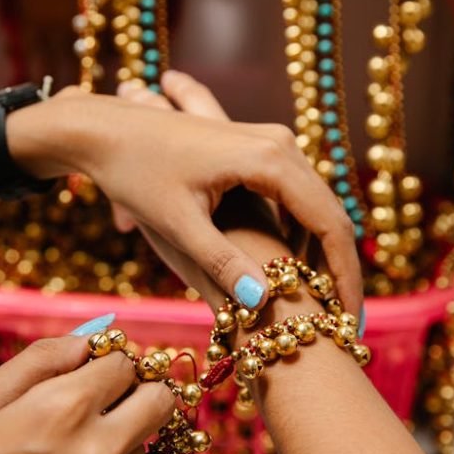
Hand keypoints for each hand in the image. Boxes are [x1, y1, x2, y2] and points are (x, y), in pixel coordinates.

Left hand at [11, 76, 361, 315]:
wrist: (107, 127)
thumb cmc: (135, 172)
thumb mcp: (177, 223)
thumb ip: (221, 262)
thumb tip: (263, 301)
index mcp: (269, 159)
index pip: (329, 224)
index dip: (342, 278)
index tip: (346, 324)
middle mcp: (281, 143)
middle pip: (331, 215)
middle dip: (339, 272)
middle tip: (342, 326)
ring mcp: (273, 142)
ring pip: (316, 207)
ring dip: (321, 256)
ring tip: (322, 309)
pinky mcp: (260, 149)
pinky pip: (295, 197)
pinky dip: (299, 235)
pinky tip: (292, 273)